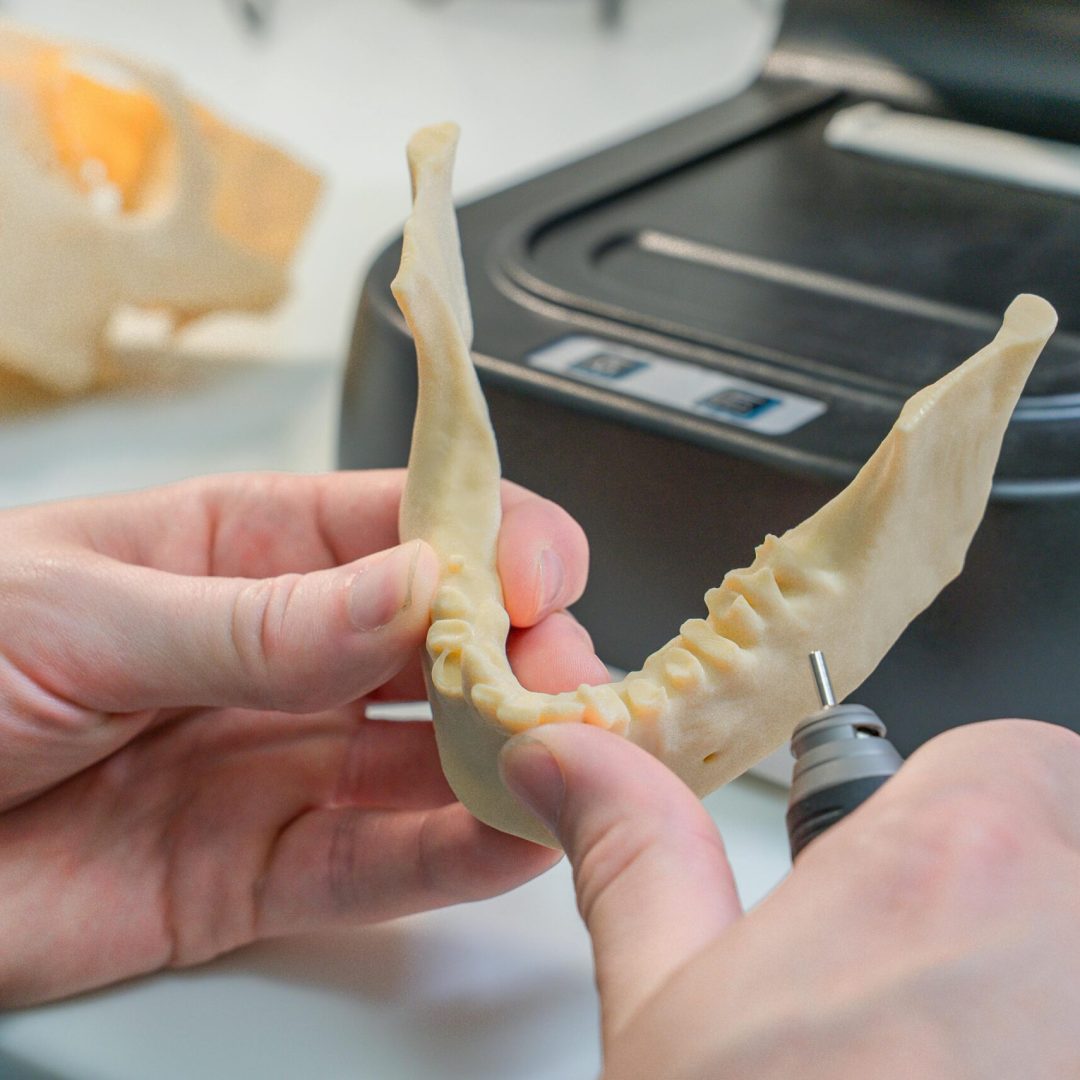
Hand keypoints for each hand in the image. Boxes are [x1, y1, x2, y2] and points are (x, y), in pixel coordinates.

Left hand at [0, 470, 606, 1005]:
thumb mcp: (80, 607)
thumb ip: (254, 616)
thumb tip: (412, 586)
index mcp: (244, 549)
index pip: (403, 524)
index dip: (486, 540)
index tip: (535, 575)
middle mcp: (284, 653)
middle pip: (439, 645)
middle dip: (517, 655)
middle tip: (564, 680)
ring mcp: (278, 761)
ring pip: (425, 759)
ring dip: (503, 758)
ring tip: (567, 763)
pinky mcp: (256, 871)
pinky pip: (373, 863)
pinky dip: (450, 857)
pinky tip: (511, 840)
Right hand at [501, 719, 1079, 1078]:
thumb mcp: (672, 1021)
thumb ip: (637, 854)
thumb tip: (568, 757)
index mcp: (954, 867)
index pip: (1015, 756)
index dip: (952, 817)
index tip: (913, 885)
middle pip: (1079, 847)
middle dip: (1017, 913)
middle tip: (938, 1014)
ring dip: (1045, 991)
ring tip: (971, 1065)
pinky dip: (1057, 1037)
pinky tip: (1006, 1078)